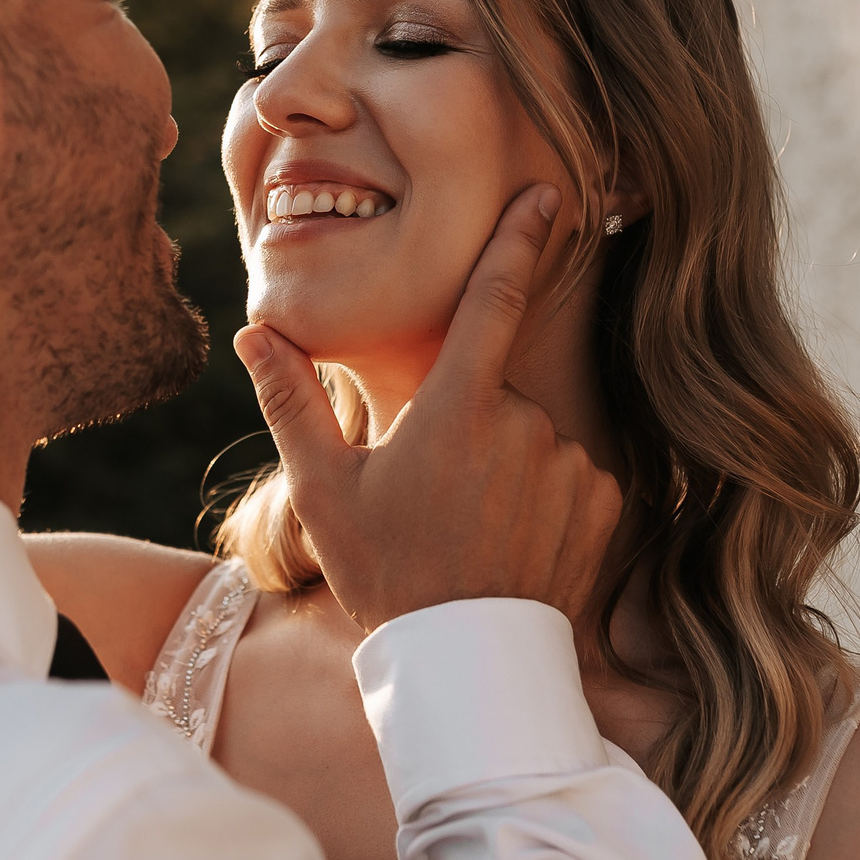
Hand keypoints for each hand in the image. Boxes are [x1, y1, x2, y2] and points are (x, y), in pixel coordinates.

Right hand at [233, 184, 622, 633]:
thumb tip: (255, 332)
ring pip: (533, 436)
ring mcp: (569, 465)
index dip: (520, 238)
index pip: (494, 298)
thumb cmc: (387, 574)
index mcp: (455, 408)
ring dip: (506, 464)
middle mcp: (524, 425)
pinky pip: (571, 475)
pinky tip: (513, 542)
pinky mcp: (603, 504)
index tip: (547, 193)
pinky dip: (545, 497)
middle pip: (494, 391)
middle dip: (466, 424)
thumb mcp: (325, 490)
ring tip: (472, 530)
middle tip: (434, 498)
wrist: (466, 666)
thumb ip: (292, 401)